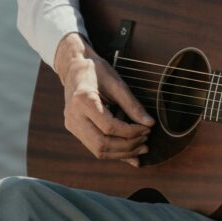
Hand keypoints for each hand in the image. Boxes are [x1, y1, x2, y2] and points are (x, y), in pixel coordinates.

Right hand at [55, 33, 154, 166]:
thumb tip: (149, 123)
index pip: (109, 127)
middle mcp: (74, 116)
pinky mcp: (74, 129)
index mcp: (83, 100)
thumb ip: (132, 105)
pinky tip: (129, 151)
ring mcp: (72, 125)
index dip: (131, 132)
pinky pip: (94, 146)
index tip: (147, 129)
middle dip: (127, 146)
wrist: (74, 67)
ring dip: (121, 153)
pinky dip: (113, 152)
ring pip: (97, 150)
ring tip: (140, 148)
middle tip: (146, 141)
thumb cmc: (97, 71)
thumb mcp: (117, 83)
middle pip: (102, 143)